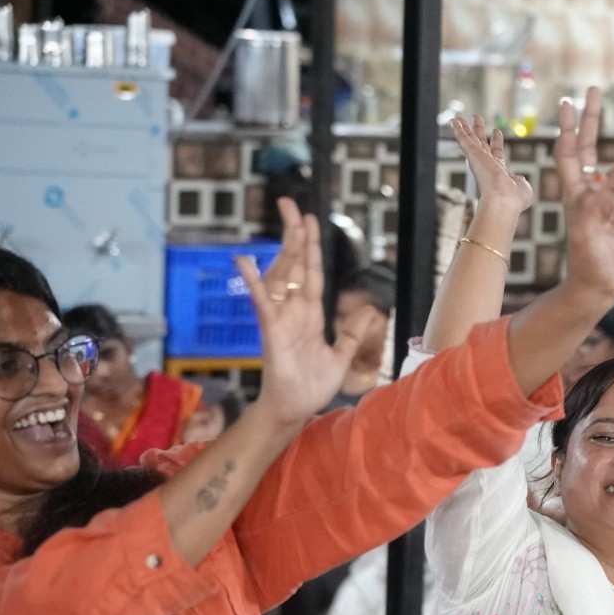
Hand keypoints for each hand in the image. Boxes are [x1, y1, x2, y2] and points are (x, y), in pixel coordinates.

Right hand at [234, 201, 364, 426]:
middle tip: (291, 206)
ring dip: (285, 248)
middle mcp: (294, 311)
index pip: (312, 273)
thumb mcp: (341, 356)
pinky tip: (243, 260)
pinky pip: (261, 302)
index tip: (310, 220)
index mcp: (311, 314)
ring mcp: (281, 318)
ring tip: (287, 222)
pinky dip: (253, 281)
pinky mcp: (271, 331)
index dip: (312, 247)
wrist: (295, 408)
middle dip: (296, 236)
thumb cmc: (311, 384)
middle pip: (295, 265)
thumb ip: (352, 333)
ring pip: (282, 276)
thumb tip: (370, 312)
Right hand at [452, 116, 533, 216]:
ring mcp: (479, 160)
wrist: (503, 201)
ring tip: (459, 118)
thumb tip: (519, 179)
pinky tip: (454, 121)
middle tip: (477, 118)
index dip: (496, 141)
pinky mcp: (473, 155)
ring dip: (465, 128)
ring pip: (470, 140)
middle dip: (479, 131)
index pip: (496, 153)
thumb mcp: (523, 187)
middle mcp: (487, 165)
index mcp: (499, 172)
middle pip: (481, 143)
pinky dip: (458, 130)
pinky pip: (464, 140)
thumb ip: (521, 181)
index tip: (497, 131)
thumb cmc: (513, 200)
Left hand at [554, 87, 613, 303]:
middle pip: (591, 147)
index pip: (569, 150)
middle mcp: (587, 192)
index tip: (567, 100)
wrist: (597, 288)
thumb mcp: (592, 224)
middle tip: (593, 89)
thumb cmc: (588, 260)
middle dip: (592, 119)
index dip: (569, 125)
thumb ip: (604, 196)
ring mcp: (605, 203)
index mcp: (573, 191)